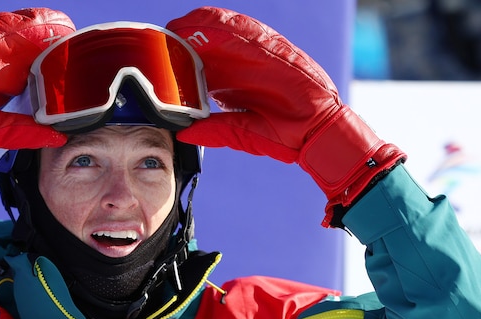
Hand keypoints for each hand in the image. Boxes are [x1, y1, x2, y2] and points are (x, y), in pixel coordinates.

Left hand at [167, 7, 405, 225]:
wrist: (318, 132)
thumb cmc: (284, 134)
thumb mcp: (240, 132)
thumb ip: (213, 130)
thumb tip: (183, 134)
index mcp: (235, 81)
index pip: (203, 60)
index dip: (183, 55)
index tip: (162, 57)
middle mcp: (244, 63)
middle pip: (209, 40)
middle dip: (186, 36)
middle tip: (163, 38)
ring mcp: (259, 53)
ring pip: (224, 28)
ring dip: (199, 25)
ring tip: (177, 26)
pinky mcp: (274, 48)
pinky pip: (245, 30)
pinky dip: (223, 26)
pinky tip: (201, 23)